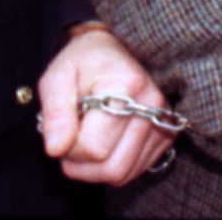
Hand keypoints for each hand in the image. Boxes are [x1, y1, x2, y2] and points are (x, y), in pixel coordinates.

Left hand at [37, 26, 174, 184]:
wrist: (115, 48)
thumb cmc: (83, 62)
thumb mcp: (58, 76)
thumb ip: (55, 112)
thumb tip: (55, 149)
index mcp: (126, 85)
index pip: (94, 147)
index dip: (68, 148)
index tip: (63, 128)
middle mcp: (153, 105)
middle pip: (112, 167)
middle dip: (81, 165)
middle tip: (69, 141)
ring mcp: (164, 121)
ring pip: (123, 174)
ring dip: (95, 170)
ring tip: (85, 142)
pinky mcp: (166, 135)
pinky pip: (134, 171)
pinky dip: (112, 167)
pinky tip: (103, 144)